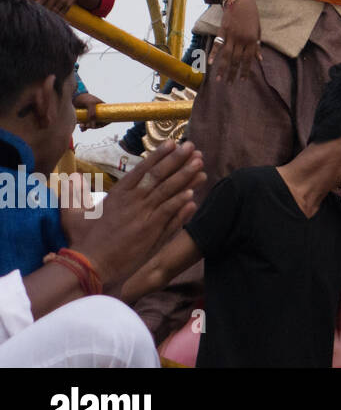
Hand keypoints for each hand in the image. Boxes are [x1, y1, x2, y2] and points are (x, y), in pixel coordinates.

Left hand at [33, 0, 89, 13]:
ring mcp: (64, 0)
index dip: (37, 4)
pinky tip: (51, 18)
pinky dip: (56, 17)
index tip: (30, 9)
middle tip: (34, 15)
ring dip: (48, 15)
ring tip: (42, 18)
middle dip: (41, 11)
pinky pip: (61, 13)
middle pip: (48, 6)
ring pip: (54, 11)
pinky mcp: (69, 4)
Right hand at [62, 139, 204, 290]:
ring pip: (168, 191)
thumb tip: (72, 178)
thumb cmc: (82, 242)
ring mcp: (143, 216)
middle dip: (177, 159)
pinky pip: (169, 213)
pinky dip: (181, 203)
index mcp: (117, 194)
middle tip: (193, 147)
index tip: (172, 143)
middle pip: (159, 175)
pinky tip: (193, 194)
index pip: (141, 169)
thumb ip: (75, 195)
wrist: (90, 266)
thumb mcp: (74, 215)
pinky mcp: (151, 232)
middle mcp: (132, 201)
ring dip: (186, 177)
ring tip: (200, 165)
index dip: (158, 155)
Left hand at [74, 92, 105, 129]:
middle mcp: (97, 113)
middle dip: (93, 126)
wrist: (73, 96)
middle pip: (98, 123)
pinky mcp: (83, 118)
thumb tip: (92, 126)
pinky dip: (83, 128)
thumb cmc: (84, 98)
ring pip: (91, 125)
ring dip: (87, 127)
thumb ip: (92, 113)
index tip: (99, 125)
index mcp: (102, 109)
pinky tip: (81, 126)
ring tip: (82, 126)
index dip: (104, 123)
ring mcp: (90, 115)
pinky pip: (85, 125)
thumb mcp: (90, 103)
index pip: (107, 118)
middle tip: (88, 126)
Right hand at [209, 0, 261, 81]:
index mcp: (252, 40)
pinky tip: (210, 64)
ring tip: (219, 79)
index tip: (242, 80)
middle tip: (229, 84)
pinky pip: (217, 44)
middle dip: (232, 73)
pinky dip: (213, 54)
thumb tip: (260, 59)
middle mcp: (241, 40)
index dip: (245, 70)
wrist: (241, 1)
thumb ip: (257, 45)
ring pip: (226, 55)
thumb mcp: (258, 31)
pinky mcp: (222, 31)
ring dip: (222, 68)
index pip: (248, 59)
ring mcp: (231, 35)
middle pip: (236, 60)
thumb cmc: (252, 16)